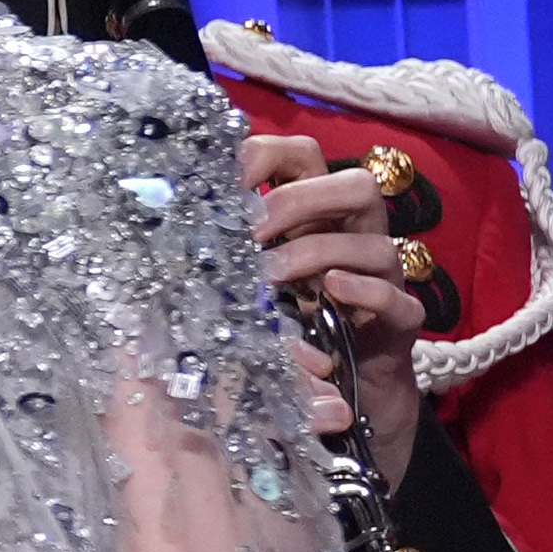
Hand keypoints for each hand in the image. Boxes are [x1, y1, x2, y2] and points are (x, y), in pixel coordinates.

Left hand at [238, 133, 428, 482]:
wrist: (336, 398)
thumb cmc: (278, 328)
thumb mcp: (240, 283)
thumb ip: (217, 252)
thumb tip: (153, 227)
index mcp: (311, 217)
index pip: (303, 156)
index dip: (268, 153)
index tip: (228, 176)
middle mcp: (353, 238)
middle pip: (356, 184)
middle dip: (301, 199)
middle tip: (253, 232)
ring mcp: (382, 280)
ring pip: (378, 242)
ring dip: (318, 252)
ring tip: (272, 277)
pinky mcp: (399, 326)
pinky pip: (397, 299)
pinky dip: (365, 291)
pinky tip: (330, 294)